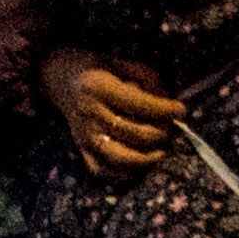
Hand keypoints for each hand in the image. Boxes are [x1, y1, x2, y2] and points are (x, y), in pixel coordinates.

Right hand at [40, 48, 182, 177]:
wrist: (58, 77)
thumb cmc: (94, 68)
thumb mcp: (119, 62)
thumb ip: (145, 77)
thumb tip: (167, 99)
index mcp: (97, 87)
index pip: (140, 105)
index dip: (166, 109)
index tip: (181, 109)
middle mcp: (89, 112)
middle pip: (136, 133)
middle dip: (163, 133)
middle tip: (172, 128)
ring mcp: (84, 134)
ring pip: (122, 158)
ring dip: (148, 158)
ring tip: (161, 149)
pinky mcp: (81, 149)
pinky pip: (103, 172)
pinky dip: (125, 175)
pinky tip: (140, 164)